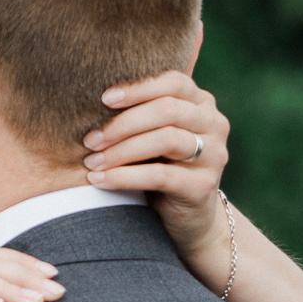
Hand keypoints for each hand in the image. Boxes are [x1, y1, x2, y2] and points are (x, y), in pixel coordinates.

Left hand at [82, 72, 230, 263]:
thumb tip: (88, 99)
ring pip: (165, 140)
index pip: (173, 82)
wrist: (188, 219)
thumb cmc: (161, 168)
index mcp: (202, 104)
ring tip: (92, 162)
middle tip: (90, 140)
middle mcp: (214, 124)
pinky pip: (160, 175)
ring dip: (121, 150)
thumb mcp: (153, 136)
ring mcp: (214, 155)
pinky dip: (125, 176)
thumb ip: (140, 115)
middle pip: (167, 110)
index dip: (138, 88)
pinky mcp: (203, 186)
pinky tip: (100, 181)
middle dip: (122, 124)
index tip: (104, 99)